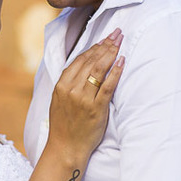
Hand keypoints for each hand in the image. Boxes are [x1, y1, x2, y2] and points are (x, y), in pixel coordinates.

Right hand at [47, 28, 123, 161]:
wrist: (65, 147)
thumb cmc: (64, 125)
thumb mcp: (59, 100)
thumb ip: (68, 84)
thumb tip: (82, 67)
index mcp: (61, 86)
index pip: (79, 60)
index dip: (93, 47)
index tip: (105, 38)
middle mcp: (70, 89)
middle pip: (90, 61)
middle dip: (105, 45)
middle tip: (117, 33)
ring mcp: (83, 98)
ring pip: (98, 70)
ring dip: (111, 53)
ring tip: (120, 42)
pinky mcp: (95, 108)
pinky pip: (107, 86)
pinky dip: (115, 72)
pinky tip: (122, 61)